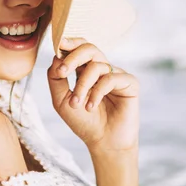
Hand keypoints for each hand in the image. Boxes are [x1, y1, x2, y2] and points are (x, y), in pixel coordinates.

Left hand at [47, 37, 139, 152]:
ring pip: (97, 66)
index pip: (79, 47)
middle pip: (89, 48)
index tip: (58, 45)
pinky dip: (97, 92)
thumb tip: (56, 56)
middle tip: (62, 72)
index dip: (70, 43)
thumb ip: (55, 78)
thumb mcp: (61, 100)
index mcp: (85, 69)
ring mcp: (116, 74)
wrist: (102, 142)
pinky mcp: (129, 83)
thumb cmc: (83, 122)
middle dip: (73, 57)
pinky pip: (111, 78)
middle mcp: (102, 68)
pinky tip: (91, 107)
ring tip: (76, 104)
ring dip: (82, 85)